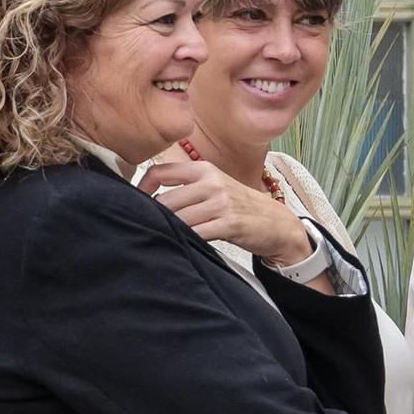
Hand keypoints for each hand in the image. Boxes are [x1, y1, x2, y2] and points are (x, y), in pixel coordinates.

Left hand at [141, 159, 312, 264]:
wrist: (277, 223)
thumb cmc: (240, 207)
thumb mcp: (216, 186)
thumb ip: (187, 187)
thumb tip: (148, 197)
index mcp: (204, 169)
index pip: (159, 172)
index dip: (141, 188)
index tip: (137, 203)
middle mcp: (212, 182)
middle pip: (164, 200)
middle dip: (154, 217)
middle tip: (150, 227)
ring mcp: (221, 203)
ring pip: (178, 219)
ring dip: (169, 230)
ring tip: (166, 237)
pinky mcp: (229, 224)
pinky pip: (196, 233)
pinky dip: (186, 240)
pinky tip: (184, 244)